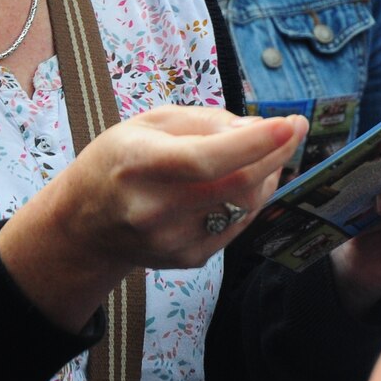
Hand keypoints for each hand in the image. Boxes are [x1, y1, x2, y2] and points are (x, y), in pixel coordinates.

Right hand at [53, 105, 305, 270]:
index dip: (254, 144)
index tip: (290, 124)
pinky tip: (247, 180)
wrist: (86, 223)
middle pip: (235, 186)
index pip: (205, 159)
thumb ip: (205, 122)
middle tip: (294, 129)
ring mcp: (173, 240)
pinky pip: (238, 225)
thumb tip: (258, 129)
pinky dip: (252, 199)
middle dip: (276, 154)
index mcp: (140, 165)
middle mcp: (155, 208)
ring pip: (244, 206)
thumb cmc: (119, 161)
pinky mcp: (189, 258)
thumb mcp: (149, 123)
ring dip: (268, 175)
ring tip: (267, 152)